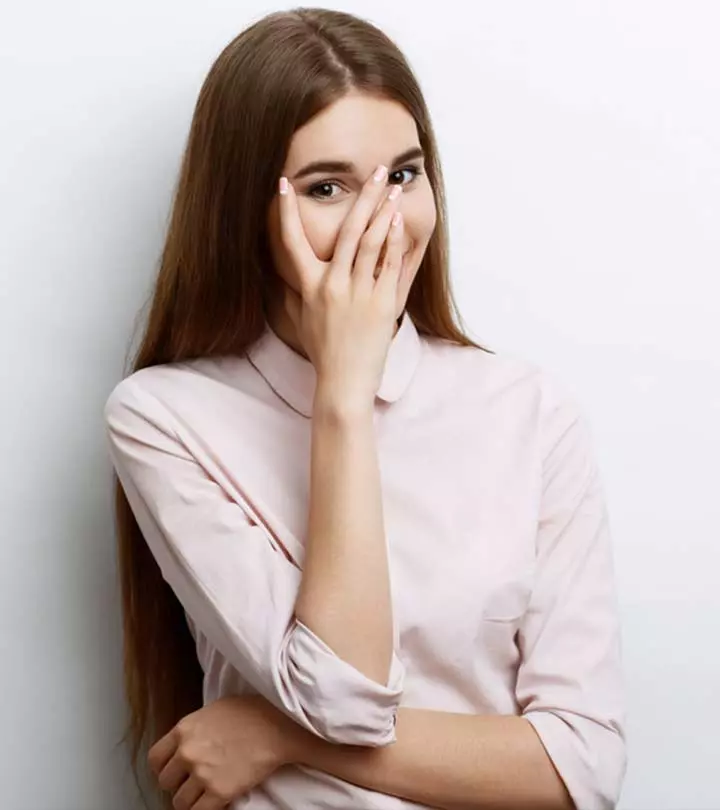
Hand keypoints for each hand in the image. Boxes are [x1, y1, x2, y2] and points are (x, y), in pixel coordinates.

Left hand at [147, 694, 301, 809]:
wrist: (276, 725)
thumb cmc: (251, 713)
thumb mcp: (213, 711)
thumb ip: (194, 729)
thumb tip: (186, 743)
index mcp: (184, 729)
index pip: (155, 759)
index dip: (165, 767)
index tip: (175, 771)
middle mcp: (187, 752)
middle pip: (165, 782)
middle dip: (179, 783)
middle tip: (195, 781)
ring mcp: (202, 773)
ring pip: (179, 802)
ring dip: (192, 799)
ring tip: (207, 791)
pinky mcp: (219, 792)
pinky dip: (205, 809)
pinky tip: (216, 800)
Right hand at [277, 165, 404, 407]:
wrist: (344, 382)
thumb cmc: (323, 353)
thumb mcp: (301, 320)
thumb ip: (295, 293)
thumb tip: (287, 276)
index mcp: (310, 287)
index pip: (292, 242)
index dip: (286, 212)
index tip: (284, 184)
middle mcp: (333, 285)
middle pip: (348, 230)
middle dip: (363, 197)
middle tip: (375, 171)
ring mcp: (358, 294)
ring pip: (372, 242)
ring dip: (384, 211)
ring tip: (394, 189)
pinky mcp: (382, 305)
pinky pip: (390, 266)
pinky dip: (395, 242)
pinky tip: (399, 221)